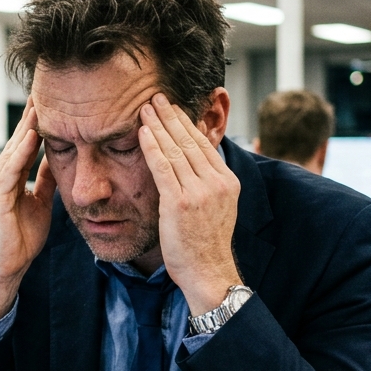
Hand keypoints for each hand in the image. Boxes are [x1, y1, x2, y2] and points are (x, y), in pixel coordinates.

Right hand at [0, 103, 56, 323]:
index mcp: (9, 178)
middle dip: (31, 116)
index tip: (52, 101)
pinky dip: (21, 153)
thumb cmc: (18, 241)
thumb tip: (58, 160)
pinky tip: (32, 137)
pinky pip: (10, 170)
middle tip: (43, 89)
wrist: (5, 269)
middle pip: (18, 140)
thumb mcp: (40, 204)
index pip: (25, 143)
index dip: (37, 122)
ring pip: (13, 149)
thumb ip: (45, 181)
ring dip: (27, 127)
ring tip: (39, 104)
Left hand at [138, 93, 241, 315]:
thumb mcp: (217, 209)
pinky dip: (151, 146)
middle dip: (171, 117)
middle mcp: (216, 183)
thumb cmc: (206, 246)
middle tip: (156, 97)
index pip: (204, 144)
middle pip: (190, 141)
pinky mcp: (179, 203)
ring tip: (145, 108)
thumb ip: (208, 185)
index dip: (186, 123)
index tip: (172, 108)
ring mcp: (199, 192)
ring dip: (158, 126)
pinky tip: (142, 132)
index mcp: (227, 182)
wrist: (208, 273)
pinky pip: (162, 167)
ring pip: (175, 150)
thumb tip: (193, 165)